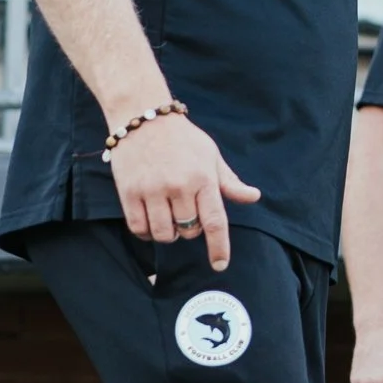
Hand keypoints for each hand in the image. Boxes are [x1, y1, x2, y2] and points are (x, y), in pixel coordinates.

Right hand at [109, 114, 259, 270]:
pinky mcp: (129, 192)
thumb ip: (230, 182)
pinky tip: (150, 220)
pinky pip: (139, 228)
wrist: (143, 117)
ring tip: (168, 217)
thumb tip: (254, 197)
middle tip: (186, 211)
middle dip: (191, 229)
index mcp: (203, 178)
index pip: (215, 222)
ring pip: (163, 233)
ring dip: (168, 233)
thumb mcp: (211, 156)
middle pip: (189, 231)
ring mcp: (152, 190)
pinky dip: (146, 232)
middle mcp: (179, 186)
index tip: (219, 265)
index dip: (219, 247)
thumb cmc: (183, 139)